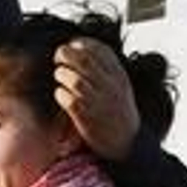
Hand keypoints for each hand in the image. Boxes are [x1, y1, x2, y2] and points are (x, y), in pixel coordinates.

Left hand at [54, 38, 139, 159]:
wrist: (127, 143)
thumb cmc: (119, 112)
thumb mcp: (121, 85)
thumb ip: (106, 67)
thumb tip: (80, 46)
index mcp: (119, 76)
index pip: (99, 49)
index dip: (81, 43)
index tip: (72, 45)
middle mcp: (110, 87)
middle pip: (83, 60)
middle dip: (65, 54)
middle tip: (59, 58)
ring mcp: (98, 102)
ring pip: (74, 79)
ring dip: (61, 74)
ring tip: (60, 77)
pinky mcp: (86, 117)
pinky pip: (67, 99)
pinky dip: (60, 94)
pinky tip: (62, 96)